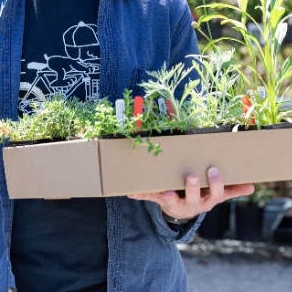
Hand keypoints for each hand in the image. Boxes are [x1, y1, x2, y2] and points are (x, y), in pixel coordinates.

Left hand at [127, 167, 254, 220]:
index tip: (213, 170)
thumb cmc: (201, 197)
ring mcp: (174, 203)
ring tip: (165, 192)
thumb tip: (251, 186)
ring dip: (167, 196)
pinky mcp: (159, 201)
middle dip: (193, 188)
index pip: (215, 193)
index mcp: (207, 200)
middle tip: (192, 176)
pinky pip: (148, 198)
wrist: (182, 212)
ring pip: (171, 200)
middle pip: (193, 197)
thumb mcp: (216, 195)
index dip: (215, 183)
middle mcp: (191, 204)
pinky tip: (129, 193)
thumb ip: (232, 190)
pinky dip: (139, 195)